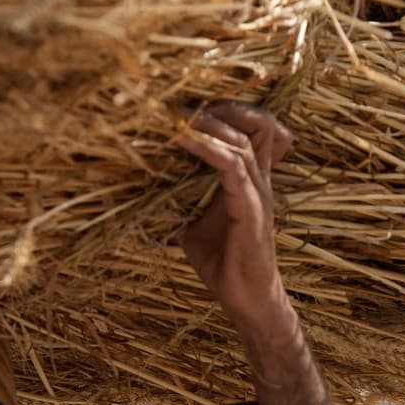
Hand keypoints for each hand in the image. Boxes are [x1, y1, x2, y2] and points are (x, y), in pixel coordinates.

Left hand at [173, 102, 295, 330]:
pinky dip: (208, 150)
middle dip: (225, 108)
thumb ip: (180, 204)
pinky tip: (184, 140)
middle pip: (259, 125)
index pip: (255, 130)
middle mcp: (260, 181)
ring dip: (210, 124)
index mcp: (251, 180)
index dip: (228, 111)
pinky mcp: (252, 210)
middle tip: (186, 104)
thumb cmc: (222, 263)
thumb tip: (143, 193)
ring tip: (180, 115)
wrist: (246, 300)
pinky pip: (233, 169)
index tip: (190, 105)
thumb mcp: (192, 225)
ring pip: (245, 142)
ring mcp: (260, 194)